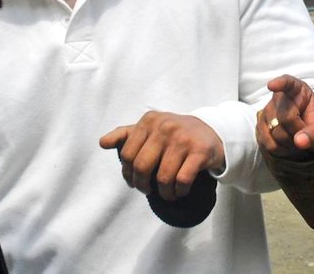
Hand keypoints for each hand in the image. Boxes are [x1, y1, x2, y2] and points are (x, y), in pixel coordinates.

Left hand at [99, 112, 224, 201]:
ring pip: (163, 177)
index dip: (128, 173)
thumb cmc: (174, 134)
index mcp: (150, 120)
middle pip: (142, 166)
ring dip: (164, 193)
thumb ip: (125, 134)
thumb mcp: (150, 128)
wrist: (211, 131)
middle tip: (148, 191)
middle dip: (142, 185)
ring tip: (167, 194)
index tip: (134, 181)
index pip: (127, 154)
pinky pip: (182, 180)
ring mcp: (183, 139)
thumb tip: (102, 143)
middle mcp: (165, 126)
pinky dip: (179, 191)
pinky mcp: (200, 152)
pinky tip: (180, 191)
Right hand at [256, 74, 313, 159]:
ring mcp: (267, 111)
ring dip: (290, 143)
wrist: (312, 136)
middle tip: (307, 135)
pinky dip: (280, 150)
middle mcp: (280, 97)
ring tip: (299, 140)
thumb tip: (299, 141)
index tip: (271, 85)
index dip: (280, 84)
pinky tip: (289, 146)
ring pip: (275, 132)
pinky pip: (267, 143)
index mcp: (299, 91)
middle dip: (298, 132)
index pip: (288, 83)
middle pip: (285, 118)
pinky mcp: (261, 126)